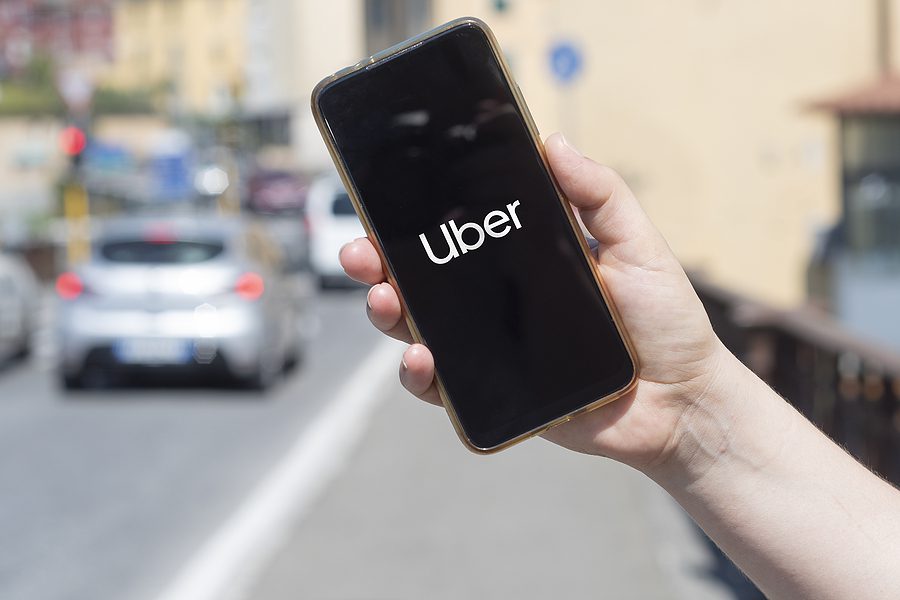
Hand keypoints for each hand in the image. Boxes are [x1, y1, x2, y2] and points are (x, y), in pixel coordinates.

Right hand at [339, 133, 736, 471]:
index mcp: (522, 261)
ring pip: (419, 329)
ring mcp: (491, 350)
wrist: (683, 401)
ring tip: (387, 303)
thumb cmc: (665, 321)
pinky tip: (420, 358)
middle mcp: (496, 302)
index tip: (385, 199)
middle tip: (363, 254)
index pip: (456, 233)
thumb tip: (554, 140)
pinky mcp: (495, 396)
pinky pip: (443, 388)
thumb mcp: (638, 245)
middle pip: (421, 280)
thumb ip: (600, 194)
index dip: (414, 218)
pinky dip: (419, 375)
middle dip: (379, 264)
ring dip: (389, 315)